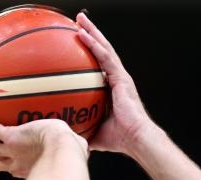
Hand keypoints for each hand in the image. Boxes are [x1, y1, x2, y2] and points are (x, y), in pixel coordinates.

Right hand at [0, 101, 87, 178]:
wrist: (65, 153)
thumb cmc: (74, 155)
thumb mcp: (75, 153)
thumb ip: (77, 149)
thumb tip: (86, 146)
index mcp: (31, 167)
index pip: (15, 169)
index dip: (7, 167)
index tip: (3, 164)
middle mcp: (18, 162)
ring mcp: (12, 151)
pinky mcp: (11, 138)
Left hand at [76, 12, 152, 154]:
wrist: (136, 139)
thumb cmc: (120, 139)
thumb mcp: (94, 132)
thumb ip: (81, 129)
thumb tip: (65, 135)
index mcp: (112, 89)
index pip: (99, 65)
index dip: (90, 51)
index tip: (78, 42)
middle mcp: (117, 79)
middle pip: (102, 51)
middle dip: (91, 35)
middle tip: (78, 22)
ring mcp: (120, 77)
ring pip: (104, 48)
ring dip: (92, 32)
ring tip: (80, 19)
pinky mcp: (121, 78)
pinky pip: (105, 57)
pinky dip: (94, 44)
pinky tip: (83, 34)